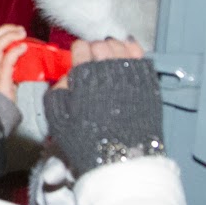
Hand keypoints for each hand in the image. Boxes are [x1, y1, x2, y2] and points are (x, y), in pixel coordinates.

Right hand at [0, 24, 28, 101]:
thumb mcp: (3, 82)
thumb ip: (9, 70)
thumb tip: (22, 60)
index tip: (12, 30)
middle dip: (4, 30)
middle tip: (19, 29)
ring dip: (10, 36)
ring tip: (22, 33)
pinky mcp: (0, 80)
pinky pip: (6, 61)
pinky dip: (15, 51)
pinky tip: (23, 47)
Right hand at [43, 57, 164, 176]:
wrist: (121, 160)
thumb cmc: (87, 141)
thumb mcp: (58, 119)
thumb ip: (57, 92)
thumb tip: (67, 76)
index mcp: (83, 75)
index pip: (80, 47)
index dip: (78, 53)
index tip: (78, 60)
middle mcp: (107, 69)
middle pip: (100, 44)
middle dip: (95, 50)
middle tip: (94, 62)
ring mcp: (130, 73)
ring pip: (121, 45)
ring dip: (113, 49)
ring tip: (110, 60)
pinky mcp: (148, 81)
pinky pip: (140, 55)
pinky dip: (133, 52)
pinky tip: (127, 57)